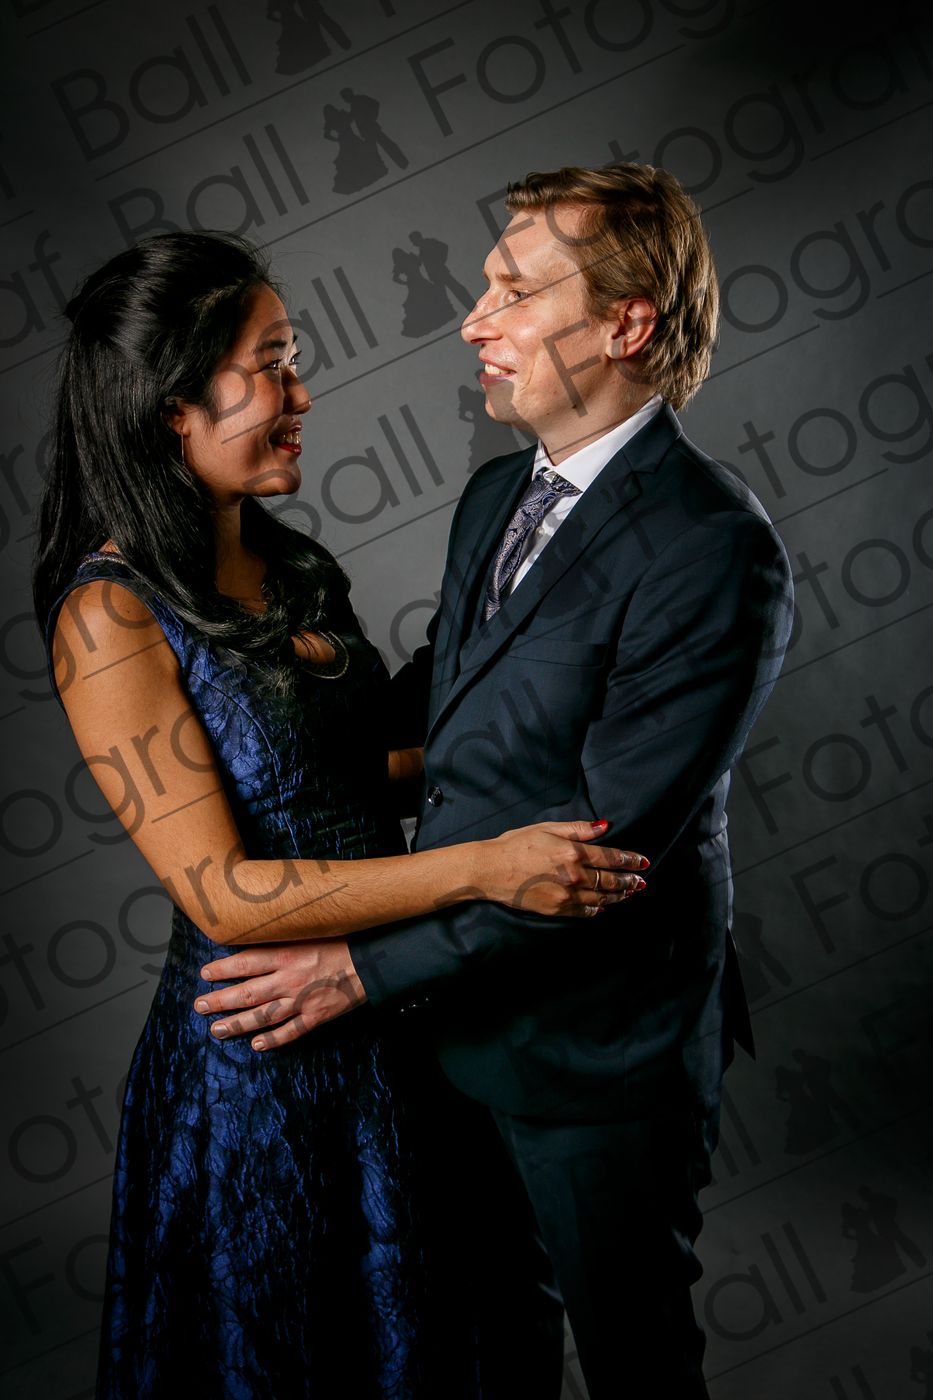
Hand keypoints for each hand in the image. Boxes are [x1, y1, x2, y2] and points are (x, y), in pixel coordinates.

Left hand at [193, 941, 364, 1050]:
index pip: (245, 963)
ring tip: (217, 1030)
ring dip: (237, 1024)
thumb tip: (253, 942)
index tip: (205, 974)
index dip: (222, 970)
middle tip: (200, 1006)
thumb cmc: (340, 942)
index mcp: (287, 955)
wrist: (372, 961)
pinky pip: (291, 1032)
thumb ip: (282, 940)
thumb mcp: (307, 933)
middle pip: (247, 993)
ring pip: (262, 1016)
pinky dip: (273, 1040)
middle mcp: (289, 980)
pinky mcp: (317, 1016)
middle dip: (220, 1001)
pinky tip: (257, 1046)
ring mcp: (302, 1001)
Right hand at [484, 820, 646, 916]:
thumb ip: (578, 829)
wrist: (490, 869)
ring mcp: (565, 895)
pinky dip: (596, 909)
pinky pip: (583, 911)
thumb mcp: (547, 828)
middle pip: (610, 881)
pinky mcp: (555, 909)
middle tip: (641, 881)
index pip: (611, 858)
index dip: (630, 860)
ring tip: (628, 893)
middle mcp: (573, 876)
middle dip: (629, 881)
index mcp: (573, 852)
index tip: (643, 862)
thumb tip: (604, 827)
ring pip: (600, 898)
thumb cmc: (515, 844)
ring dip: (617, 896)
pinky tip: (602, 906)